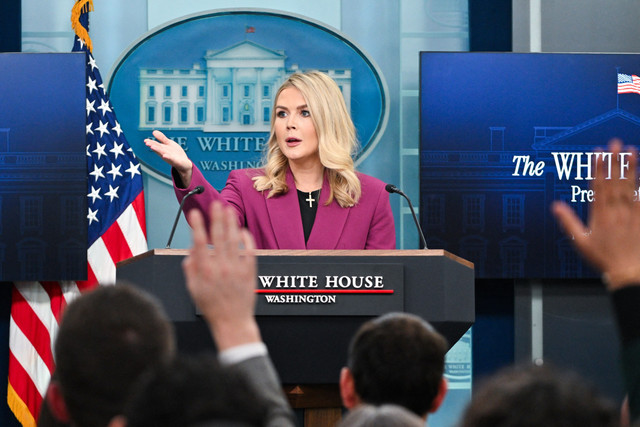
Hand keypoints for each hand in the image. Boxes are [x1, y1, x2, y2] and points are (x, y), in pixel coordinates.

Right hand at [144, 130, 192, 185]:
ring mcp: (169, 157)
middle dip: (153, 146)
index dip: (151, 142)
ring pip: (163, 153)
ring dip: (158, 150)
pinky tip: (164, 155)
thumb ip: (162, 138)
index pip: (156, 145)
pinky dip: (168, 157)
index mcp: (162, 149)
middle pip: (158, 149)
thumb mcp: (169, 143)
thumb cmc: (175, 153)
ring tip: (152, 147)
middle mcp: (164, 153)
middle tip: (147, 143)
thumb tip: (154, 132)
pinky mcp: (175, 161)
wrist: (184, 163)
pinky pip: (171, 159)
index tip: (145, 141)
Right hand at [182, 201, 259, 349]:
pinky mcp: (249, 272)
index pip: (199, 244)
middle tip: (216, 204)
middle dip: (216, 218)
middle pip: (218, 237)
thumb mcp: (193, 290)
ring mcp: (236, 269)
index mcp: (204, 272)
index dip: (197, 227)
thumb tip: (191, 250)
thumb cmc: (212, 307)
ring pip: (233, 241)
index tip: (194, 213)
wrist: (232, 322)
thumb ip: (190, 269)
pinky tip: (242, 230)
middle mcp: (221, 268)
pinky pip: (249, 251)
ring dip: (231, 223)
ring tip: (229, 209)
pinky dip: (246, 239)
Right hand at [552, 139, 639, 288]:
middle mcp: (617, 212)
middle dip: (615, 161)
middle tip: (615, 144)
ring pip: (631, 186)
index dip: (598, 168)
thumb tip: (555, 206)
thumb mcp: (580, 242)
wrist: (628, 272)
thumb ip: (568, 222)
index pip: (599, 186)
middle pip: (615, 182)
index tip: (598, 153)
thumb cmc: (603, 258)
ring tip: (632, 151)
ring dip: (631, 167)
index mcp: (600, 216)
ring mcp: (632, 214)